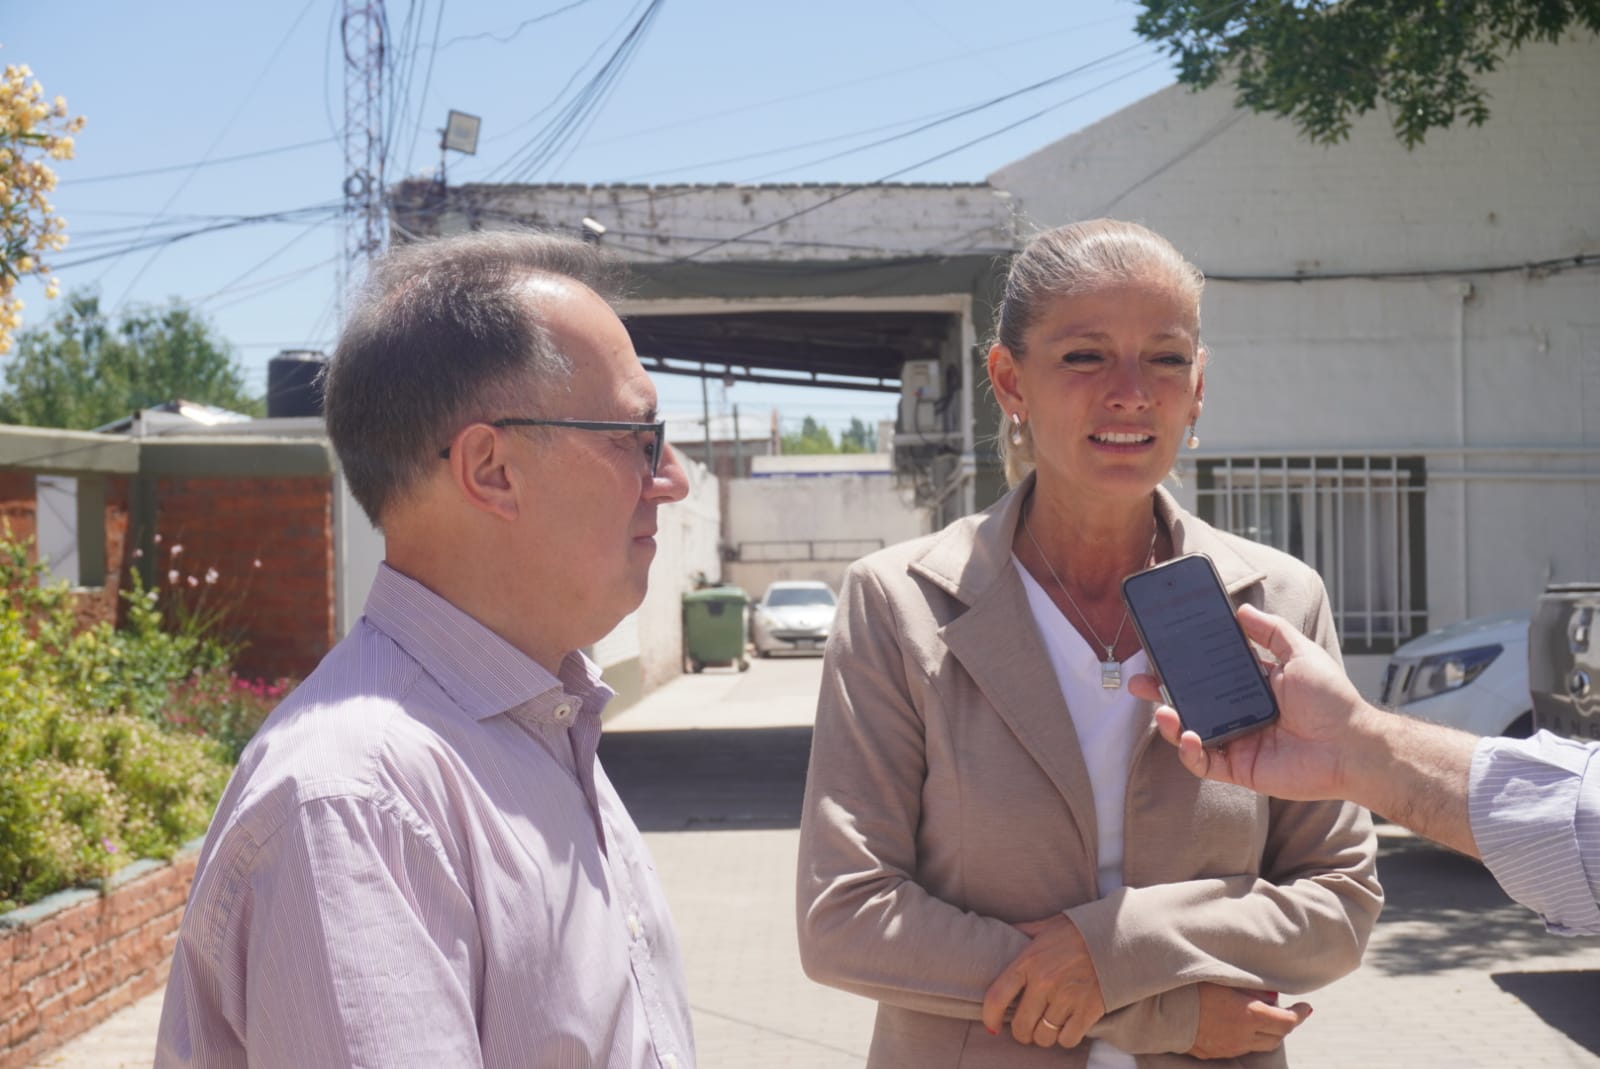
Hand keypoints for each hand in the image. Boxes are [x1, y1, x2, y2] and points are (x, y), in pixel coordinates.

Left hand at [981, 913, 1105, 1047]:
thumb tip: (1003, 931)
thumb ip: (1023, 932)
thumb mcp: (1046, 926)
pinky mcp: (1088, 1011)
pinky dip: (1065, 1037)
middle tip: (1027, 1027)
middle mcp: (1044, 982)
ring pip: (1044, 1036)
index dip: (990, 1017)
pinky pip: (1067, 1040)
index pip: (997, 997)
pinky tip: (1067, 1026)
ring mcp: (1066, 998)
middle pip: (1021, 1025)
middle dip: (1022, 1031)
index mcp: (1028, 961)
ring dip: (1044, 1035)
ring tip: (1048, 1026)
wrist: (1119, 935)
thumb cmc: (1080, 930)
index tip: (991, 1025)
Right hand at [1129, 603, 1375, 801]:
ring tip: (1162, 711)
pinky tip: (1189, 737)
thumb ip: (1271, 632)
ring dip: (1170, 722)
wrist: (1352, 745)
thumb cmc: (1332, 700)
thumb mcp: (1301, 654)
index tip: (1160, 652)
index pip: (1207, 673)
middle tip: (1140, 682)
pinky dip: (1190, 752)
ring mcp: (1236, 742)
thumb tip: (1241, 609)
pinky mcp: (1238, 769)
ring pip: (1190, 732)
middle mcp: (1239, 713)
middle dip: (1161, 692)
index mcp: (1251, 686)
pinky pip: (1203, 763)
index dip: (1182, 665)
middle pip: (1191, 702)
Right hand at [1186, 983, 1310, 1059]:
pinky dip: (1250, 1038)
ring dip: (1269, 1032)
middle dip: (1286, 1023)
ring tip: (1264, 1017)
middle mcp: (1243, 1036)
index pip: (1287, 1021)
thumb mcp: (1223, 979)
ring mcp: (1230, 1048)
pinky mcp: (1216, 1053)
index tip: (1307, 1006)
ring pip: (1262, 1045)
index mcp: (1247, 1015)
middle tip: (1287, 1010)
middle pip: (1278, 1036)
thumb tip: (1272, 994)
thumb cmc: (1190, 987)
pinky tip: (1241, 1025)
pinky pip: (1242, 1048)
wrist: (1160, 1011)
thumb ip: (1250, 986)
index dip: (1300, 1014)